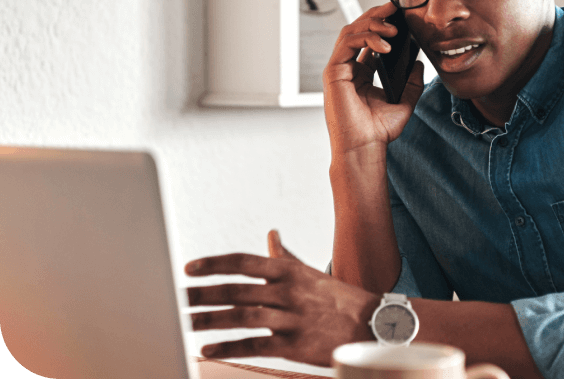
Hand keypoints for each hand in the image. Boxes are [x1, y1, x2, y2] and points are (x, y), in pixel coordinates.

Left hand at [185, 231, 379, 366]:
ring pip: (242, 316)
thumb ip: (285, 256)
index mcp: (288, 271)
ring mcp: (291, 318)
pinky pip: (256, 345)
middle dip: (202, 294)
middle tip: (175, 297)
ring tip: (183, 322)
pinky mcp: (294, 345)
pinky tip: (208, 348)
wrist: (370, 324)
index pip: (243, 262)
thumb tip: (271, 233)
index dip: (214, 264)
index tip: (189, 268)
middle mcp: (287, 291)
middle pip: (236, 290)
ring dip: (209, 320)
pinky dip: (230, 346)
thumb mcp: (309, 271)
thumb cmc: (336, 297)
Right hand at [323, 2, 424, 154]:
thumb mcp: (404, 102)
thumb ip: (412, 82)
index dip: (383, 23)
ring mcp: (339, 69)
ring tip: (393, 26)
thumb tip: (418, 63)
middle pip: (358, 29)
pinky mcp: (334, 72)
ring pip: (351, 32)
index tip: (401, 14)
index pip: (369, 39)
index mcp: (362, 73)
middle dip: (377, 15)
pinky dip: (365, 38)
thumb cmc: (378, 131)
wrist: (365, 148)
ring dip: (372, 23)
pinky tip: (384, 44)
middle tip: (396, 6)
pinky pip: (347, 44)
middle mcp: (348, 68)